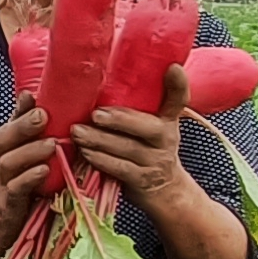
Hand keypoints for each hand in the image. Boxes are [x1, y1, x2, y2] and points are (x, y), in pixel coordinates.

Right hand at [0, 104, 63, 239]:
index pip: (10, 124)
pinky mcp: (9, 206)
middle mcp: (0, 163)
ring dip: (30, 151)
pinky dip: (29, 179)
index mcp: (7, 151)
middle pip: (3, 139)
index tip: (31, 96)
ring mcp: (2, 184)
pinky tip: (43, 171)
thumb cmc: (19, 189)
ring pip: (8, 163)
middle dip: (22, 126)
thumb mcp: (25, 161)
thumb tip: (50, 114)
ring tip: (51, 144)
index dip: (19, 110)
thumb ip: (35, 140)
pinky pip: (16, 190)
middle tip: (43, 115)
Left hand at [70, 63, 191, 197]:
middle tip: (96, 114)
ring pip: (128, 148)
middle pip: (149, 127)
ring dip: (100, 140)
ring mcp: (156, 161)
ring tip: (78, 132)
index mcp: (168, 119)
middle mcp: (167, 138)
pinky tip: (85, 152)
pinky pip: (120, 168)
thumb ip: (135, 107)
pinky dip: (101, 160)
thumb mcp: (151, 126)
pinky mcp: (142, 180)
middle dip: (120, 119)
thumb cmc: (147, 149)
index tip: (173, 68)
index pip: (179, 99)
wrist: (164, 190)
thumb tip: (97, 80)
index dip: (178, 84)